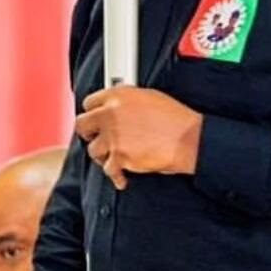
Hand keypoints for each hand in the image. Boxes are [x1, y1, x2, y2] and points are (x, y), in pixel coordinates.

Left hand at [75, 86, 203, 189]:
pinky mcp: (119, 157)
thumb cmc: (174, 118)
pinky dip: (116, 175)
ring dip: (103, 154)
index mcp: (118, 96)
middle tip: (96, 137)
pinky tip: (121, 175)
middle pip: (82, 124)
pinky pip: (108, 170)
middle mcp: (111, 114)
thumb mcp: (149, 97)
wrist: (188, 139)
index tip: (94, 118)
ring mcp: (113, 137)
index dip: (92, 112)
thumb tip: (119, 106)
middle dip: (89, 133)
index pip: (89, 102)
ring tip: (113, 155)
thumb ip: (127, 101)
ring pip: (93, 150)